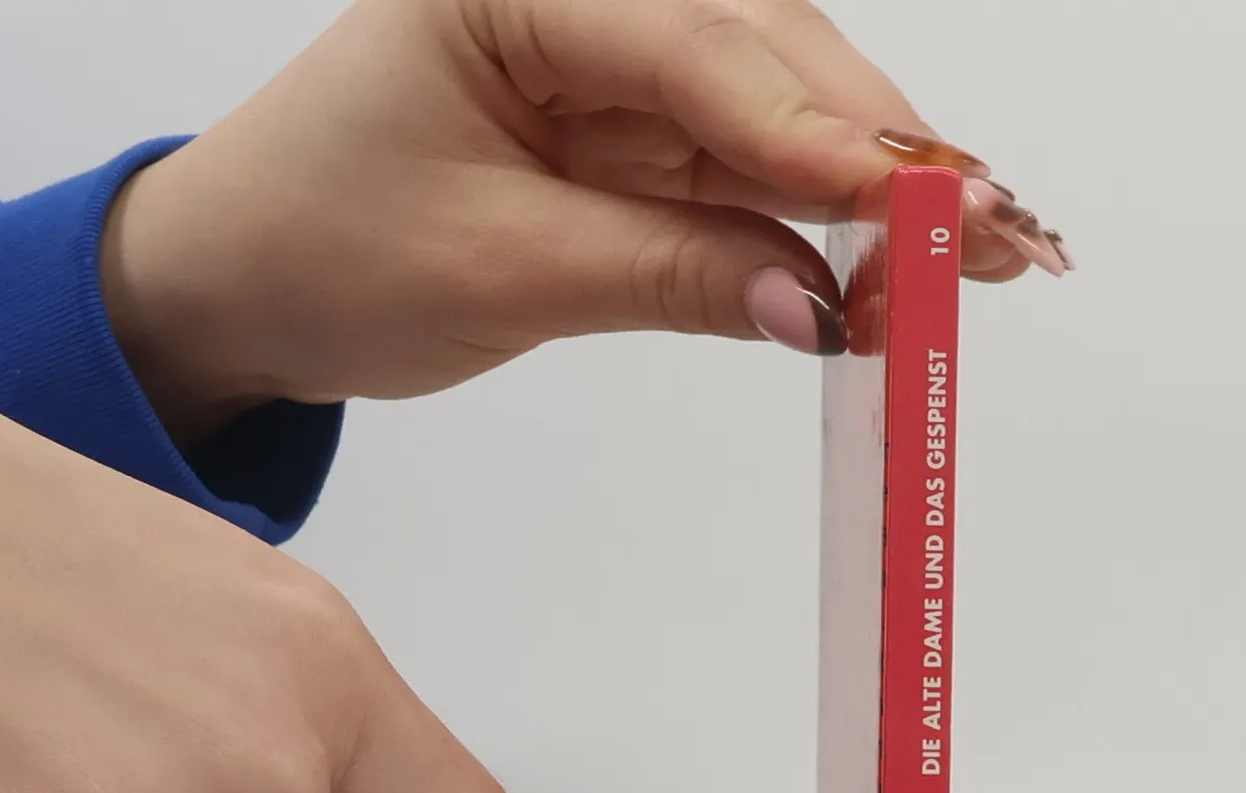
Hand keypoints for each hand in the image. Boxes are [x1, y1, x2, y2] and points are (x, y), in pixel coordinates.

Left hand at [99, 0, 1070, 438]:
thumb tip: (818, 308)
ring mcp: (614, 64)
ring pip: (777, 112)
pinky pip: (747, 172)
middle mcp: (579, 2)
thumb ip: (668, 274)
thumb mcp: (499, 270)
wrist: (248, 283)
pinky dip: (818, 225)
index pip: (700, 46)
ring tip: (985, 258)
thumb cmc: (325, 248)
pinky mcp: (633, 132)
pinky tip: (895, 264)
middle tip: (997, 234)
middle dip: (883, 151)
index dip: (821, 134)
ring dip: (875, 191)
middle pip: (769, 56)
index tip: (925, 207)